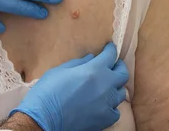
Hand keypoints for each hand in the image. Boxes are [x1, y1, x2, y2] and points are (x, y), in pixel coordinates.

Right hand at [11, 43, 128, 130]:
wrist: (45, 119)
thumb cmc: (48, 91)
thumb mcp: (60, 70)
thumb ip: (79, 63)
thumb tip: (91, 58)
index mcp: (94, 70)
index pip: (110, 55)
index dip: (110, 50)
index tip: (109, 48)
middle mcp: (106, 85)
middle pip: (123, 73)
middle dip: (119, 67)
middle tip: (112, 66)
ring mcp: (108, 104)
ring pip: (121, 93)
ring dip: (114, 87)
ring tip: (107, 87)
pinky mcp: (106, 119)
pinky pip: (115, 110)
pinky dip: (111, 106)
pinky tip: (102, 105)